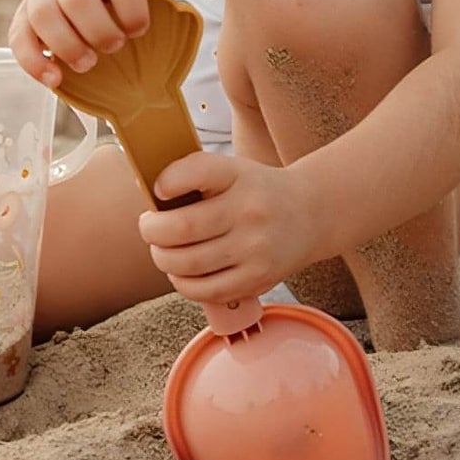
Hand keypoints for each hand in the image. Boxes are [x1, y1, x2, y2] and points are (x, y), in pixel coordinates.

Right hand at [8, 0, 183, 87]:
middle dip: (98, 28)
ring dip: (66, 44)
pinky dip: (33, 62)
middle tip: (116, 46)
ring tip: (87, 64)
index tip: (139, 29)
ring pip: (41, 13)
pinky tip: (54, 79)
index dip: (131, 6)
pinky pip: (18, 37)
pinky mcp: (23, 17)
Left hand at [137, 154, 326, 305]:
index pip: (197, 172)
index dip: (168, 182)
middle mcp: (250, 212)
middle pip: (181, 228)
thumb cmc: (255, 191)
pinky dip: (182, 283)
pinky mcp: (257, 280)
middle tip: (149, 227)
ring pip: (188, 264)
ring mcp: (255, 250)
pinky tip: (181, 271)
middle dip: (151, 230)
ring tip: (162, 250)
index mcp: (239, 176)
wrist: (310, 214)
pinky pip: (205, 291)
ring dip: (162, 258)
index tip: (158, 190)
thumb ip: (191, 174)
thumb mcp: (231, 169)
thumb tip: (150, 193)